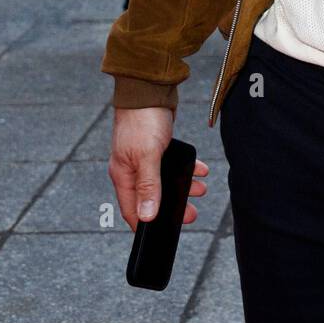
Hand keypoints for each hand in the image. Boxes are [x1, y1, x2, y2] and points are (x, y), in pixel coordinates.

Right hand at [109, 106, 208, 229]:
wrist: (149, 88)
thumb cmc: (143, 120)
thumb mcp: (148, 156)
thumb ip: (148, 186)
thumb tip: (147, 217)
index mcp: (123, 175)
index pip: (132, 210)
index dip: (147, 224)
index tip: (164, 235)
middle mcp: (131, 169)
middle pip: (150, 198)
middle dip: (172, 206)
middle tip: (192, 214)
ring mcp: (143, 158)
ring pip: (163, 181)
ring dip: (183, 187)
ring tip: (201, 190)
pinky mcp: (155, 146)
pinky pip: (170, 165)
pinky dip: (185, 169)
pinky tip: (199, 170)